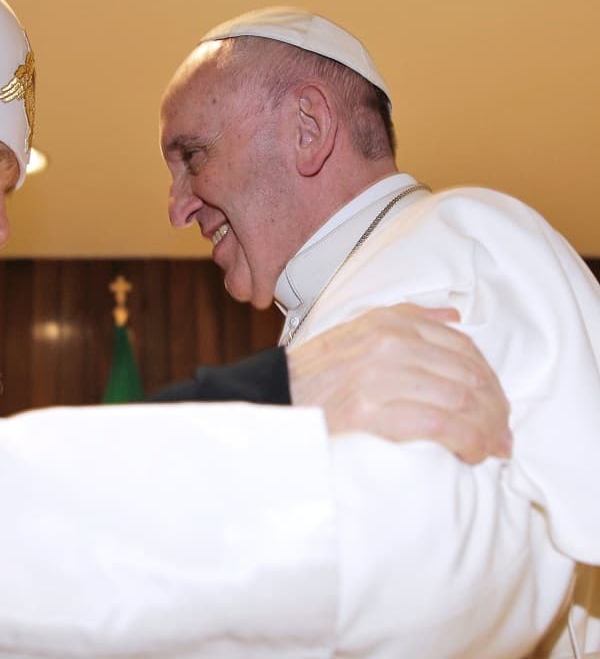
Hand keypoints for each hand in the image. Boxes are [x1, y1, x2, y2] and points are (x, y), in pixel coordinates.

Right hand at [287, 304, 510, 463]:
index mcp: (385, 323)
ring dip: (487, 429)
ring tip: (491, 448)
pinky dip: (468, 441)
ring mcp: (379, 376)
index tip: (496, 406)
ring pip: (461, 399)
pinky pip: (441, 424)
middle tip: (502, 434)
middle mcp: (386, 343)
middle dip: (494, 408)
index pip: (461, 347)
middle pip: (467, 374)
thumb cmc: (311, 379)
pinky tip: (472, 453)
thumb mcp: (353, 334)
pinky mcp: (372, 411)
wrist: (268, 405)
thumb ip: (404, 320)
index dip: (489, 379)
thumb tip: (453, 315)